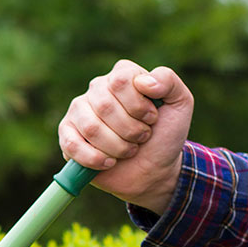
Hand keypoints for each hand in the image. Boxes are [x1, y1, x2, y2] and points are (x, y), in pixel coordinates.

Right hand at [58, 59, 193, 214]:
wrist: (152, 171)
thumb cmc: (164, 136)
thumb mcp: (180, 104)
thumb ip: (168, 81)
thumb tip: (144, 82)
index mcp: (122, 75)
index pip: (121, 80)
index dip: (138, 105)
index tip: (153, 120)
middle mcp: (97, 89)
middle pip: (105, 105)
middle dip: (129, 130)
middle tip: (141, 139)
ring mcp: (79, 113)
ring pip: (90, 127)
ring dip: (115, 146)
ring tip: (127, 151)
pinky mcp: (67, 136)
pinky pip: (72, 144)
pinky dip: (93, 158)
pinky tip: (109, 163)